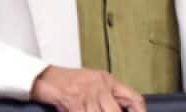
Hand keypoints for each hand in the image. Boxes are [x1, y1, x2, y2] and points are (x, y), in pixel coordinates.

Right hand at [30, 65, 144, 111]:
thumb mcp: (93, 83)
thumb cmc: (68, 81)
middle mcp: (101, 86)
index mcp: (108, 81)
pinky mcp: (74, 102)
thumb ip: (107, 96)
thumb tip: (121, 109)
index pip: (134, 98)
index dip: (140, 111)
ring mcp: (87, 94)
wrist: (45, 78)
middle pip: (117, 111)